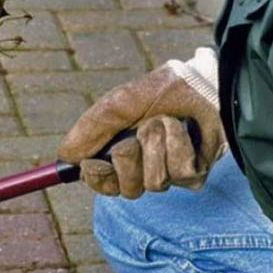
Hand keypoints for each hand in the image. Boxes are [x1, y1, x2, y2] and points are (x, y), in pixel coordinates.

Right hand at [57, 47, 226, 198]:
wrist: (207, 84)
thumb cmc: (163, 91)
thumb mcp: (118, 104)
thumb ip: (89, 129)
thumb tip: (65, 156)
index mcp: (117, 152)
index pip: (100, 182)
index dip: (98, 176)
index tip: (97, 162)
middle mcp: (141, 166)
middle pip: (125, 188)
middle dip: (131, 156)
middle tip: (140, 132)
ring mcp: (167, 173)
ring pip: (152, 182)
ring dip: (158, 146)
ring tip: (167, 122)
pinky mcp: (193, 175)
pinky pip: (178, 174)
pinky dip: (179, 147)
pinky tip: (186, 132)